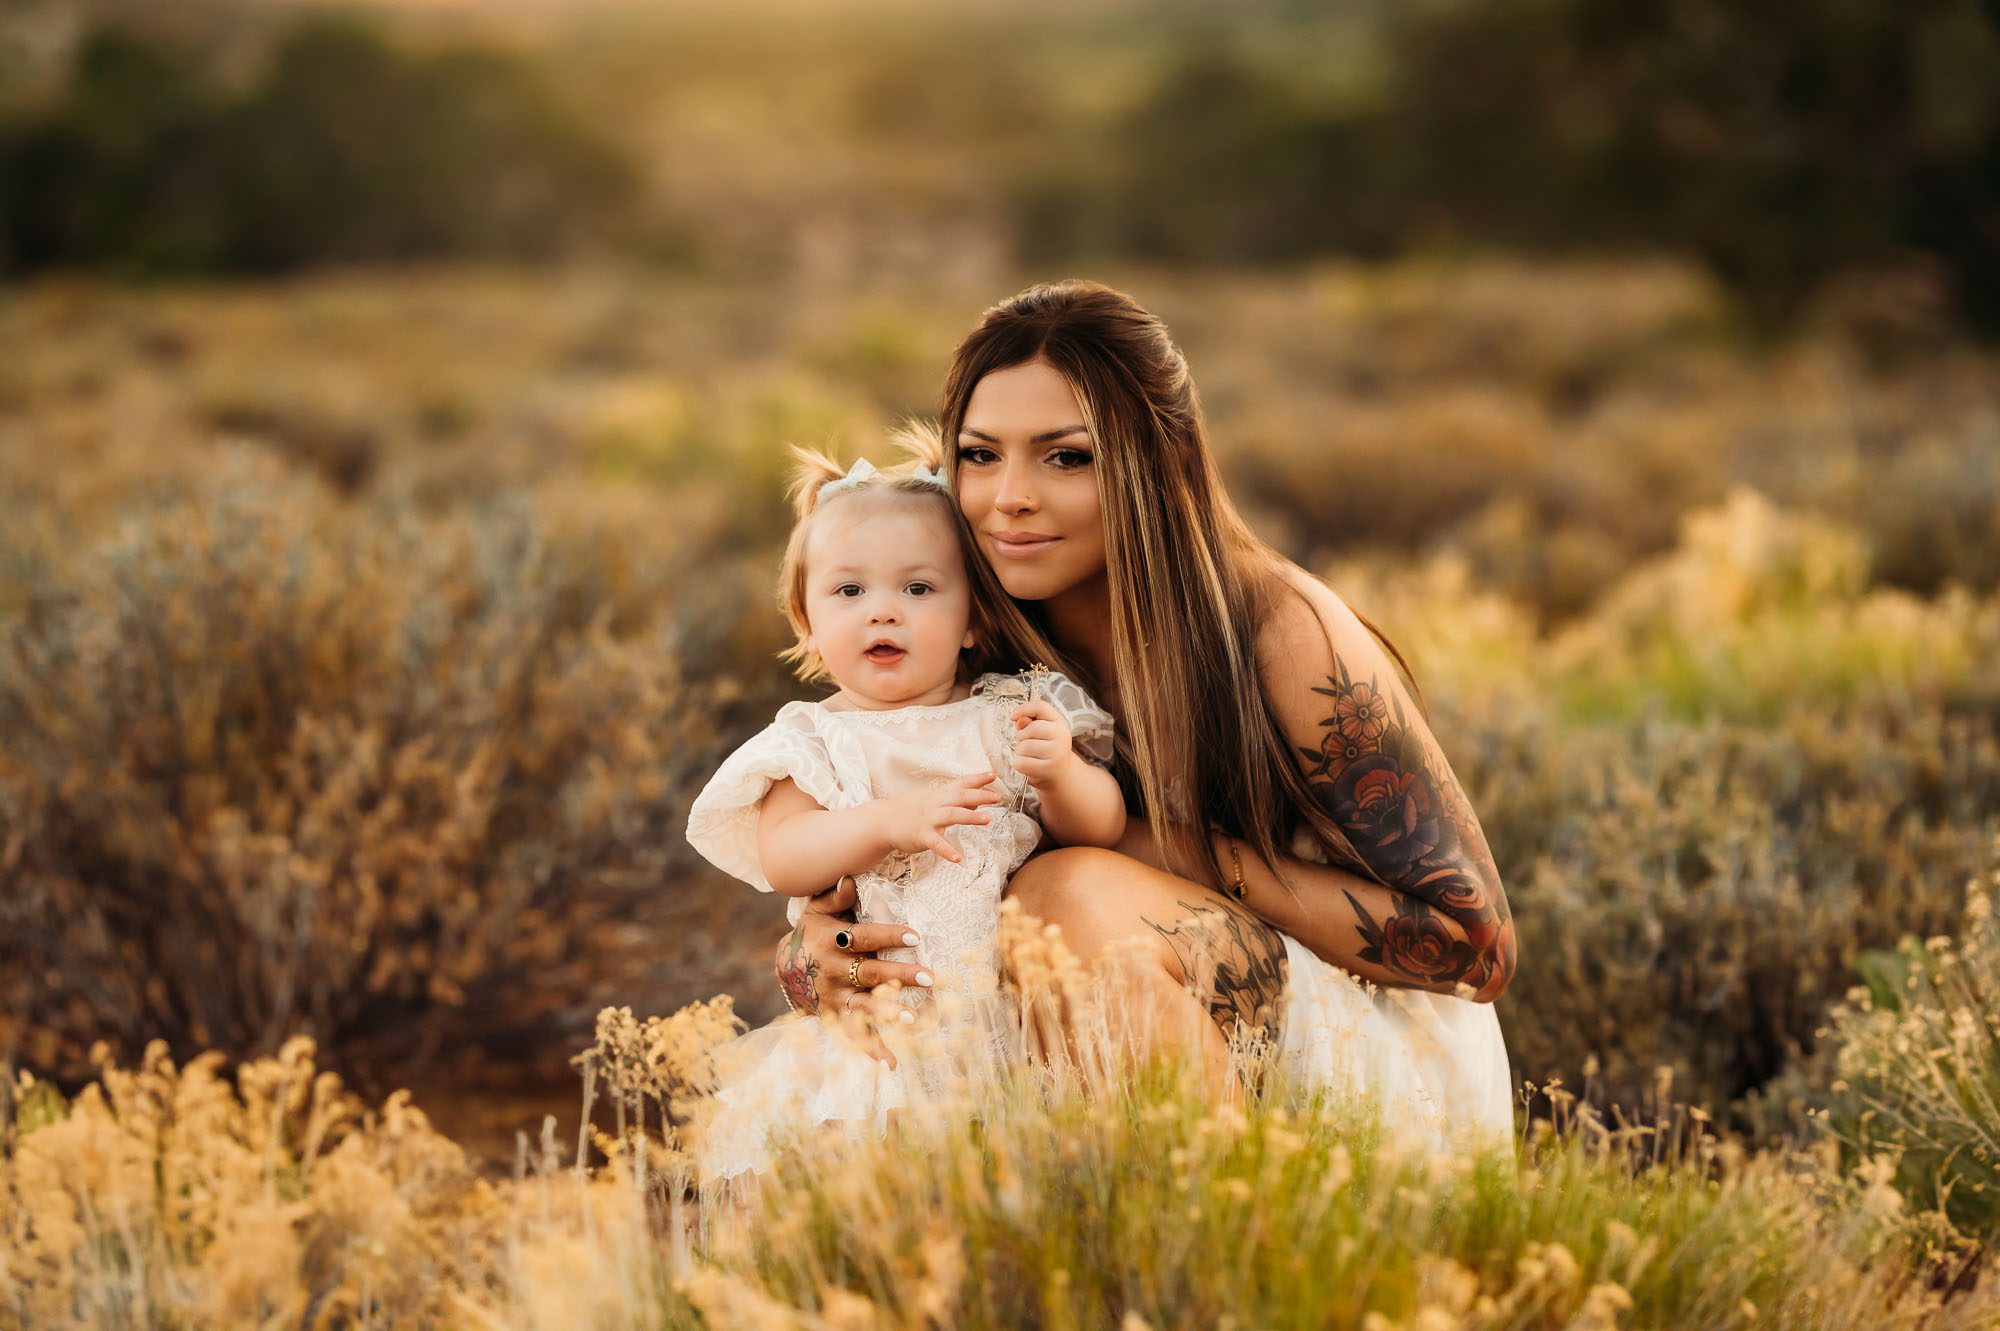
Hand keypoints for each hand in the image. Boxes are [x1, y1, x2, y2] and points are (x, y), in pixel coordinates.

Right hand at [775, 875, 933, 1067]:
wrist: (785, 970)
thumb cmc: (813, 933)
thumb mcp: (817, 911)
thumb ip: (835, 896)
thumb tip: (850, 879)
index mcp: (833, 942)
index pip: (865, 937)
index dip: (889, 936)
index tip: (916, 937)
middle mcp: (834, 971)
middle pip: (870, 973)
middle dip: (899, 976)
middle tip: (930, 978)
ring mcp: (835, 998)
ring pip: (864, 1007)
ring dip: (888, 1014)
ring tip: (913, 1019)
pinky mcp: (836, 1018)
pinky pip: (856, 1035)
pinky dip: (873, 1049)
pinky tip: (892, 1062)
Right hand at [876, 772, 1003, 863]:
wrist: (883, 821)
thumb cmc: (911, 810)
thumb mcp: (934, 800)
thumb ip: (956, 800)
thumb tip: (979, 799)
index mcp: (940, 795)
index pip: (961, 784)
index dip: (977, 779)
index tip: (993, 774)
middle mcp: (936, 804)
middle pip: (960, 797)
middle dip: (980, 796)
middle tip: (999, 797)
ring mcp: (929, 820)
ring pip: (952, 815)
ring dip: (970, 817)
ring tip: (987, 820)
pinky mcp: (922, 836)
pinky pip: (937, 843)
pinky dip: (948, 851)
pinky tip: (959, 859)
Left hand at [1011, 699, 1077, 788]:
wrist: (1061, 773)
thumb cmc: (1046, 748)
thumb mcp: (1041, 731)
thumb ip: (1028, 722)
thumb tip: (1018, 719)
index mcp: (1059, 722)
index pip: (1040, 707)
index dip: (1023, 709)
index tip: (1012, 717)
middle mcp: (1061, 736)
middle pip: (1032, 728)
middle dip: (1022, 736)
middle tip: (1024, 743)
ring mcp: (1057, 753)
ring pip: (1025, 747)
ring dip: (1020, 751)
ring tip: (1027, 754)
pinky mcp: (1049, 769)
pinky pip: (1022, 763)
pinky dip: (1019, 764)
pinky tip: (1027, 764)